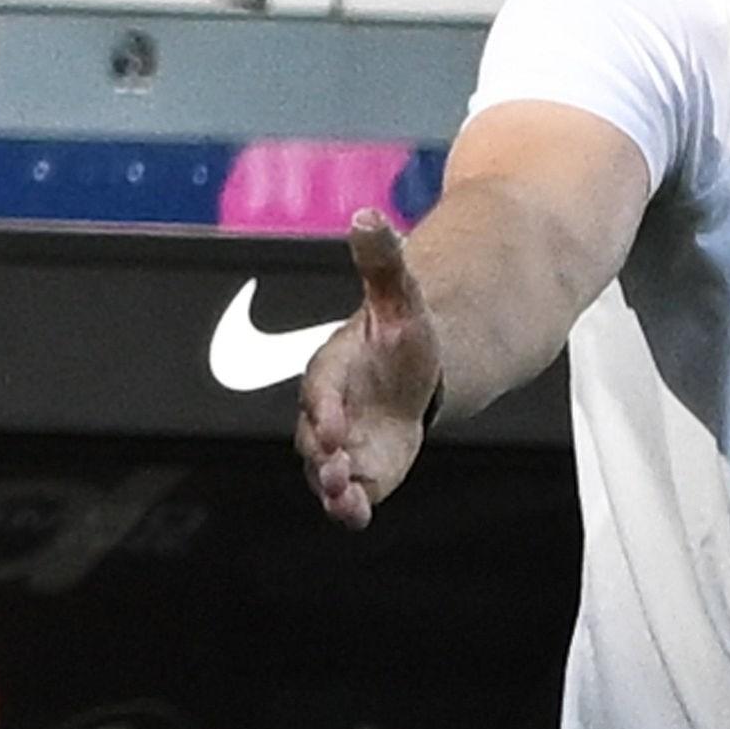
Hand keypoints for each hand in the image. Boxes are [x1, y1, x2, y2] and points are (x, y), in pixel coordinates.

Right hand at [296, 210, 441, 528]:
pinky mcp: (361, 473)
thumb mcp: (399, 298)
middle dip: (323, 455)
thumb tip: (367, 214)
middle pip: (315, 439)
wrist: (414, 375)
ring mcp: (342, 448)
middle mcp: (329, 414)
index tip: (335, 422)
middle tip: (339, 465)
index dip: (325, 408)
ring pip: (325, 473)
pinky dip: (349, 508)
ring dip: (332, 487)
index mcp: (330, 372)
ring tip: (346, 497)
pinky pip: (348, 496)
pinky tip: (357, 514)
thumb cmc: (398, 337)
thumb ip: (382, 262)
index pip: (319, 391)